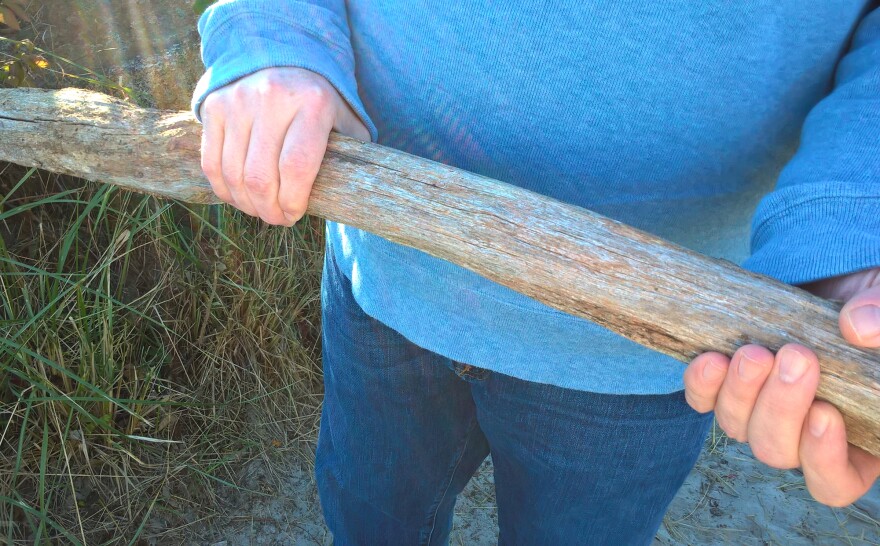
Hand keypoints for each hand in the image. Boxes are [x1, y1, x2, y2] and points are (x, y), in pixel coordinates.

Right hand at [199, 67, 369, 225]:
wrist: (281, 54)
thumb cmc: (319, 101)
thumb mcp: (345, 120)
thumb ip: (353, 153)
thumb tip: (355, 196)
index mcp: (312, 103)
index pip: (296, 167)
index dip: (293, 202)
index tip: (295, 215)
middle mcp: (272, 98)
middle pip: (260, 177)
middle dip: (269, 211)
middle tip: (278, 219)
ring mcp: (238, 101)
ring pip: (233, 174)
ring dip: (246, 204)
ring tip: (261, 210)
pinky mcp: (214, 106)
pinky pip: (212, 163)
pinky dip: (224, 189)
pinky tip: (240, 197)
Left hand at [684, 267, 879, 505]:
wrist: (836, 279)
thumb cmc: (874, 309)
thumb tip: (859, 328)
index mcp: (856, 439)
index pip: (835, 481)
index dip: (824, 459)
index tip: (824, 413)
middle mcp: (803, 436)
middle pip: (777, 451)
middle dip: (782, 407)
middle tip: (797, 357)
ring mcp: (760, 410)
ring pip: (737, 427)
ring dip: (742, 392)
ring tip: (755, 353)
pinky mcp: (728, 383)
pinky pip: (703, 399)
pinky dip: (703, 384)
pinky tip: (713, 359)